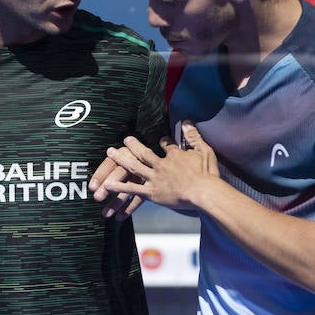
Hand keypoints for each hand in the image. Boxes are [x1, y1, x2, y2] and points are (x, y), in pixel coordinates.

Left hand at [90, 153, 145, 221]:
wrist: (166, 160)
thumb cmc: (140, 158)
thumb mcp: (129, 155)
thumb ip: (113, 164)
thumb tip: (93, 184)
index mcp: (127, 152)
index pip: (110, 164)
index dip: (100, 175)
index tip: (92, 187)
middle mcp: (136, 161)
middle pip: (120, 174)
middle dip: (108, 187)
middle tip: (98, 197)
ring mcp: (145, 174)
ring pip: (129, 188)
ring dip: (117, 201)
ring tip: (107, 213)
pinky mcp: (151, 186)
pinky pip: (140, 197)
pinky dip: (130, 207)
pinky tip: (120, 216)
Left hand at [100, 122, 218, 211]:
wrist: (203, 192)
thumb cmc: (207, 173)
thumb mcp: (204, 150)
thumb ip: (194, 136)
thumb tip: (187, 121)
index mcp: (174, 155)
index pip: (167, 145)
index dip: (164, 142)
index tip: (161, 140)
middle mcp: (161, 164)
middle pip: (144, 153)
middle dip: (133, 145)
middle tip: (125, 140)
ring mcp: (155, 178)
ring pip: (134, 167)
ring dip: (121, 159)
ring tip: (110, 152)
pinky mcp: (152, 192)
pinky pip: (133, 189)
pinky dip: (120, 187)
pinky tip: (107, 185)